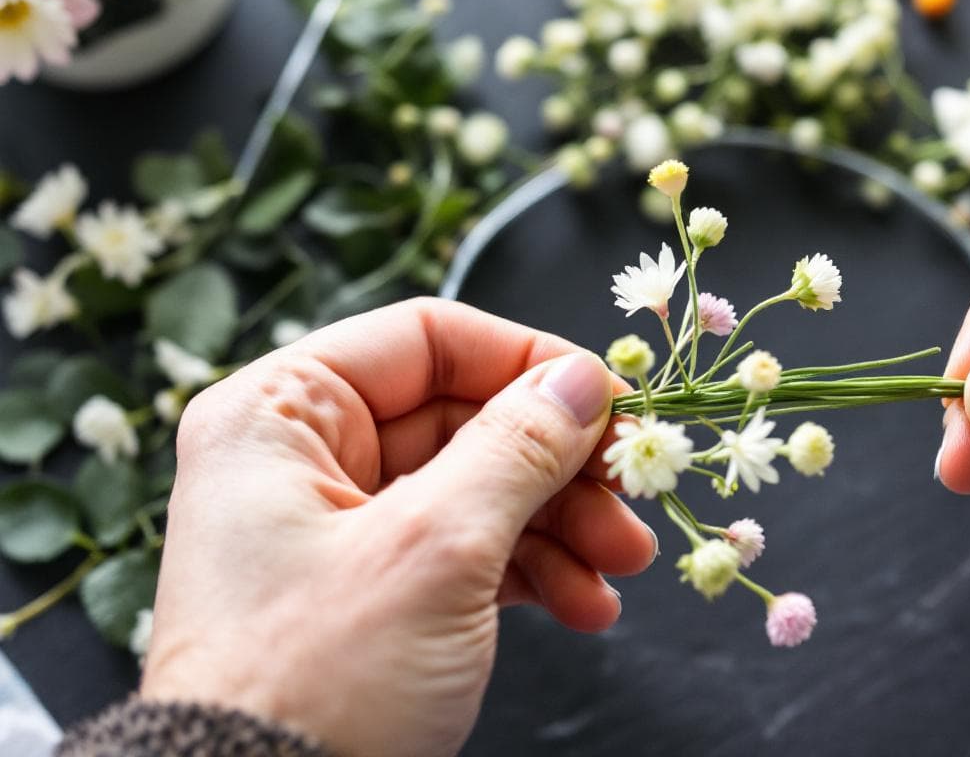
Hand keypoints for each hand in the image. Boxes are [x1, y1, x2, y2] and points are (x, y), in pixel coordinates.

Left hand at [139, 299, 657, 756]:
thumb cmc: (315, 683)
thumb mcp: (436, 549)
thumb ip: (519, 448)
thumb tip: (584, 381)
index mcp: (281, 415)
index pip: (427, 340)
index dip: (528, 362)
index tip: (607, 400)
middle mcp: (303, 459)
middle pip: (466, 419)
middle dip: (560, 466)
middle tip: (633, 493)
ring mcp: (337, 529)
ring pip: (478, 489)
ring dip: (561, 526)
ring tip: (621, 567)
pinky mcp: (367, 592)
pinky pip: (466, 552)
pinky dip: (531, 573)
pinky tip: (585, 605)